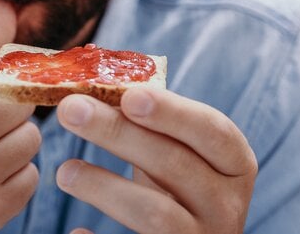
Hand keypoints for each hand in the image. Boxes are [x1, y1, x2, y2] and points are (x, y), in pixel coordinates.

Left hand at [56, 88, 257, 233]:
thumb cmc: (177, 180)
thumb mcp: (178, 148)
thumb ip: (149, 117)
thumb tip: (90, 80)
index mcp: (235, 163)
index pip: (212, 131)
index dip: (172, 112)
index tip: (128, 95)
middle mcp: (227, 204)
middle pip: (174, 165)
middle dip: (118, 134)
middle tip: (70, 110)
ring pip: (155, 215)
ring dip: (105, 188)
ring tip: (64, 171)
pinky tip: (76, 231)